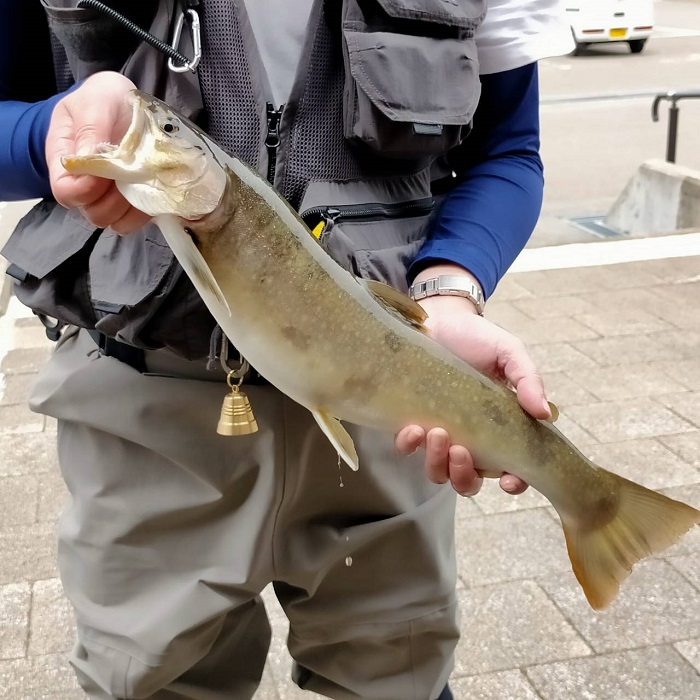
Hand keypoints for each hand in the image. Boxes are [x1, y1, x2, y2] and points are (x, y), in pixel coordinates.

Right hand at [45, 71, 149, 233]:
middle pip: (92, 212)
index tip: (104, 173)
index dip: (85, 191)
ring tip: (144, 179)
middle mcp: (85, 184)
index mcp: (65, 159)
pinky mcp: (133, 201)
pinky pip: (138, 219)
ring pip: (116, 221)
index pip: (65, 192)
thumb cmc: (104, 99)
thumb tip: (86, 160)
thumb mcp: (95, 102)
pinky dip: (147, 209)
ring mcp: (109, 195)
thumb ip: (90, 128)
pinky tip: (154, 188)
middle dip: (113, 199)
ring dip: (132, 206)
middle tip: (131, 174)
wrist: (126, 102)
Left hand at [395, 266, 549, 496]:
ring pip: (438, 472)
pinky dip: (410, 445)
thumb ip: (528, 379)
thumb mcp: (509, 353)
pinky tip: (414, 429)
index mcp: (499, 428)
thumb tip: (545, 414)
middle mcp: (470, 438)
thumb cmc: (477, 338)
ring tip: (438, 433)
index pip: (511, 468)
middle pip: (469, 480)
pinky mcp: (411, 422)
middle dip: (464, 476)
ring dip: (438, 462)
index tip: (509, 480)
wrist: (437, 318)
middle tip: (461, 450)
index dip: (514, 482)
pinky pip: (408, 449)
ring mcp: (439, 433)